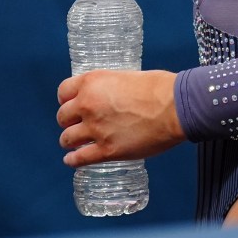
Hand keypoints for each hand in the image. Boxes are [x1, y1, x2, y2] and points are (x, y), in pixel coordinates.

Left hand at [56, 69, 185, 167]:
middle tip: (78, 124)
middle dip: (69, 121)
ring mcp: (95, 129)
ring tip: (76, 143)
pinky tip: (72, 160)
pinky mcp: (107, 150)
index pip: (63, 92)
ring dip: (70, 141)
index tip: (71, 105)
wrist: (175, 107)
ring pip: (66, 139)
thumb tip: (110, 97)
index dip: (66, 100)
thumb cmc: (159, 88)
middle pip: (62, 117)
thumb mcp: (127, 77)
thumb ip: (110, 89)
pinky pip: (79, 159)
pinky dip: (73, 161)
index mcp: (93, 82)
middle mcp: (88, 105)